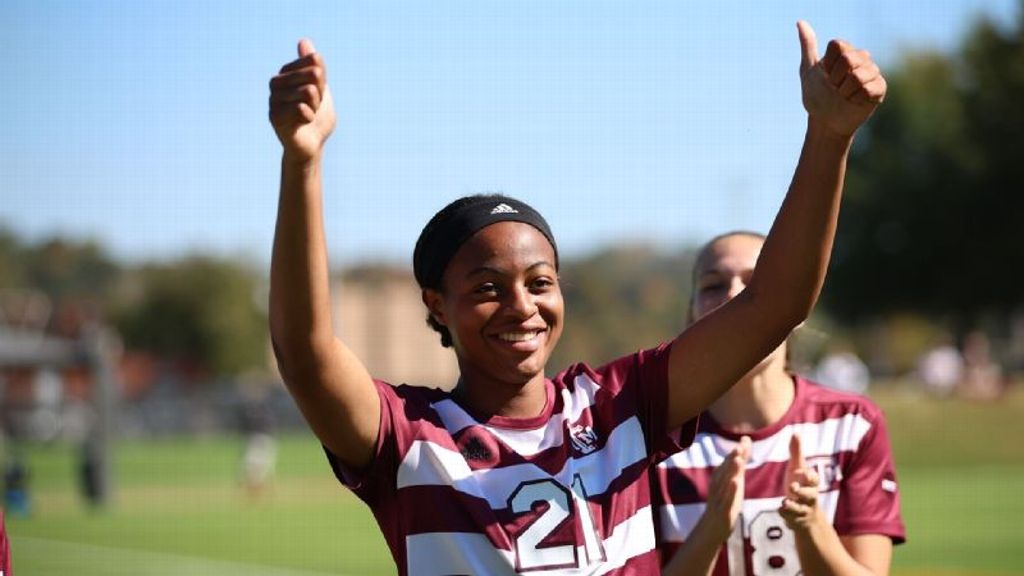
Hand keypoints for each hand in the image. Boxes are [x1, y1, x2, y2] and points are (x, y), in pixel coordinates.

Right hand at [269, 39, 336, 160]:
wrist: (312, 146)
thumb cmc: (317, 119)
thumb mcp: (322, 89)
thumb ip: (315, 67)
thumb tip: (303, 41)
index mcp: (286, 72)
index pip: (315, 63)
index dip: (324, 82)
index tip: (318, 94)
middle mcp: (275, 82)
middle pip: (313, 75)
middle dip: (321, 95)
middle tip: (313, 108)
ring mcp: (273, 98)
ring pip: (308, 92)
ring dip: (315, 108)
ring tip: (307, 116)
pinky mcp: (274, 116)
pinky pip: (301, 108)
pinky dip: (309, 118)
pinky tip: (302, 123)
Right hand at [704, 436, 751, 538]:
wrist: (711, 527)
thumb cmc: (724, 501)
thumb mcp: (733, 480)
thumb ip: (739, 462)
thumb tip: (745, 441)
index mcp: (721, 477)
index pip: (730, 461)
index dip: (739, 451)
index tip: (746, 439)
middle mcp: (718, 485)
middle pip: (726, 469)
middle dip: (733, 457)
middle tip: (740, 446)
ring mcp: (719, 497)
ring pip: (725, 482)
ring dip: (731, 470)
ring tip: (738, 459)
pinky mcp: (722, 510)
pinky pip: (726, 499)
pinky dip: (730, 491)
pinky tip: (735, 482)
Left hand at [778, 433, 822, 531]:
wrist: (804, 515)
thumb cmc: (800, 486)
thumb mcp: (797, 469)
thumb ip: (796, 452)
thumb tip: (795, 432)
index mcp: (810, 484)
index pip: (814, 480)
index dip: (811, 477)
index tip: (805, 473)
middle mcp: (809, 497)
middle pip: (810, 495)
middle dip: (802, 491)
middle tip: (793, 487)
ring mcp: (803, 509)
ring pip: (800, 508)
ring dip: (793, 505)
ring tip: (785, 502)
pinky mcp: (795, 520)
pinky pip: (791, 518)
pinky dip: (786, 515)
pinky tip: (780, 510)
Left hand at [797, 21, 886, 137]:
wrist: (825, 121)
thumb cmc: (817, 96)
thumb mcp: (807, 70)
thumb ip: (807, 46)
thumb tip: (800, 22)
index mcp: (845, 51)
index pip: (839, 46)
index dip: (829, 65)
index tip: (826, 76)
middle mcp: (861, 58)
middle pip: (849, 58)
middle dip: (836, 79)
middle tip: (835, 88)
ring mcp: (872, 72)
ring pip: (858, 76)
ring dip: (845, 91)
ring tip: (844, 96)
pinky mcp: (880, 88)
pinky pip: (869, 88)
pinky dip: (856, 99)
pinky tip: (854, 102)